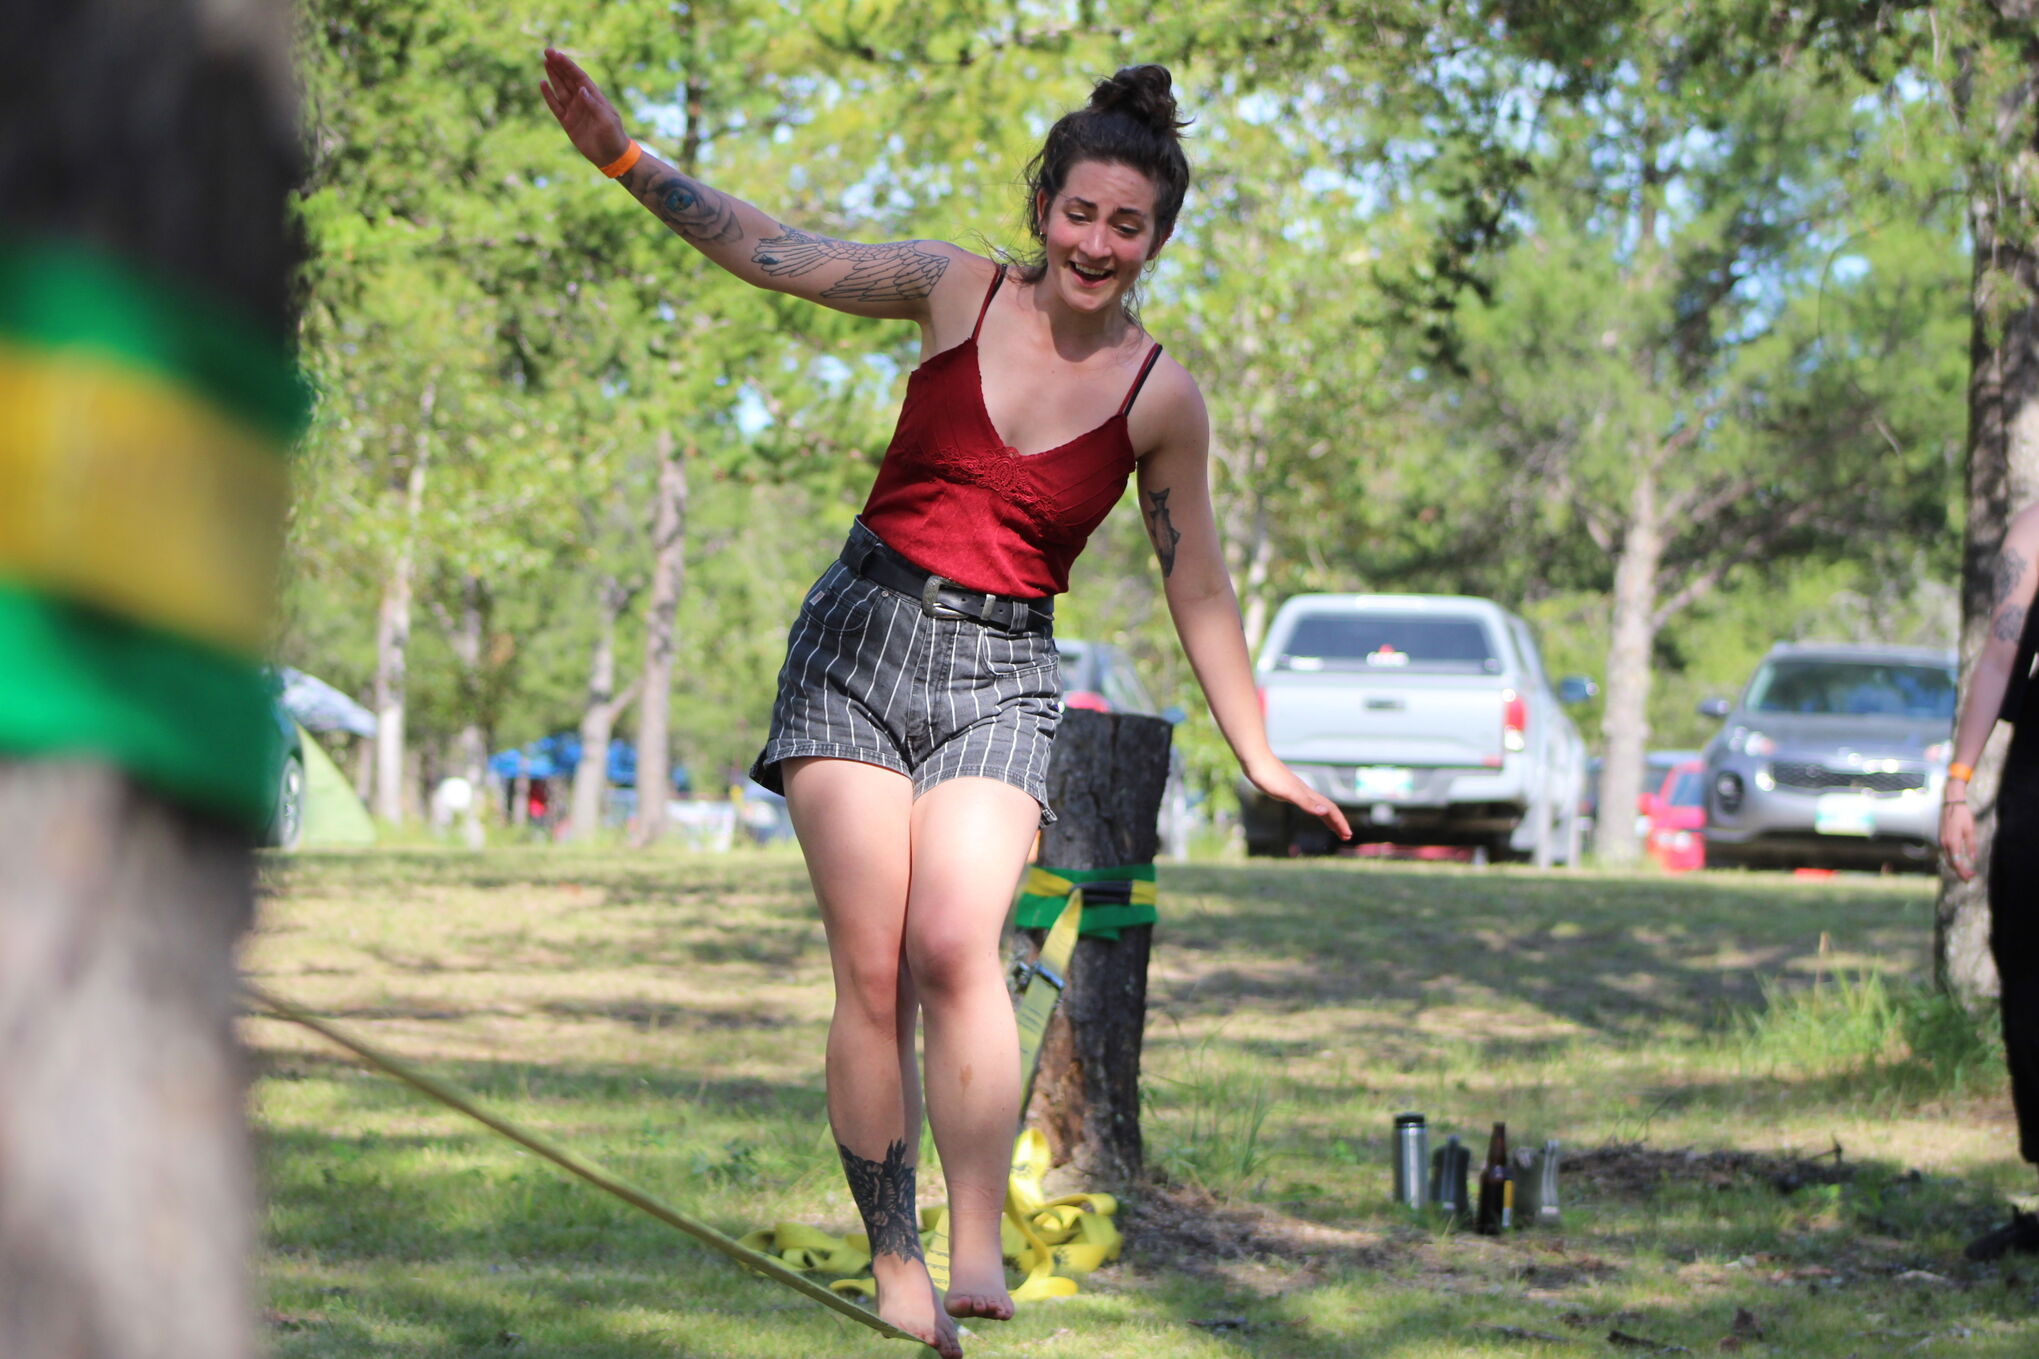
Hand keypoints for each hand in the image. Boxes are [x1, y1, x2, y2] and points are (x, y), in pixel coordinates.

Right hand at [540, 48, 630, 167]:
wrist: (611, 156)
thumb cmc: (614, 137)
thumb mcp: (607, 120)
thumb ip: (594, 105)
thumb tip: (581, 90)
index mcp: (594, 97)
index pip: (579, 77)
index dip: (568, 65)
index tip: (556, 54)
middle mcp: (583, 101)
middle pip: (568, 79)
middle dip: (558, 65)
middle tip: (547, 51)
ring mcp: (574, 110)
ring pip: (561, 89)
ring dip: (553, 76)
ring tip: (545, 62)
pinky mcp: (567, 122)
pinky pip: (555, 106)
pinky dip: (549, 96)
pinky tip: (542, 84)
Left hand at [1248, 761, 1353, 843]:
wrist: (1255, 759)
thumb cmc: (1268, 776)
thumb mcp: (1287, 793)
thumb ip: (1306, 802)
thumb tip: (1325, 812)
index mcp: (1307, 794)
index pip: (1330, 810)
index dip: (1340, 822)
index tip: (1348, 835)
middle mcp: (1305, 792)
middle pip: (1327, 808)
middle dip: (1337, 822)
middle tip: (1346, 836)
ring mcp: (1297, 790)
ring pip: (1318, 805)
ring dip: (1328, 817)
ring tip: (1333, 828)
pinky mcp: (1287, 789)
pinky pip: (1307, 802)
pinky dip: (1314, 810)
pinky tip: (1311, 810)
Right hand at [1941, 800, 1977, 880]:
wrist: (1952, 804)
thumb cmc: (1963, 816)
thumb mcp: (1970, 830)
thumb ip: (1971, 845)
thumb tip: (1973, 858)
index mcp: (1952, 842)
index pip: (1956, 863)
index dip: (1963, 872)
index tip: (1971, 877)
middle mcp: (1945, 843)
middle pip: (1950, 863)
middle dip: (1960, 872)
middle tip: (1970, 877)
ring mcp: (1942, 841)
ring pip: (1948, 858)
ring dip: (1956, 866)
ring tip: (1967, 870)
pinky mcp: (1942, 838)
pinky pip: (1946, 853)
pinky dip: (1952, 860)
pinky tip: (1960, 860)